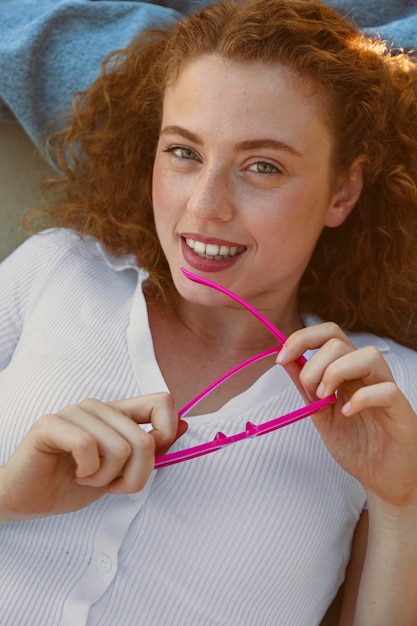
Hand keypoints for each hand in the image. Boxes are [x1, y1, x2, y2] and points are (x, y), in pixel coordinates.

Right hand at [0, 393, 185, 520]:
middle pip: (145, 441)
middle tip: (109, 484)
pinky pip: (88, 447)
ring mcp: (75, 412)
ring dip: (106, 478)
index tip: (147, 462)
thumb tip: (183, 424)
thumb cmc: (74, 484)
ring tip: (87, 478)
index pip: (163, 402)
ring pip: (120, 448)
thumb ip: (150, 449)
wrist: (29, 500)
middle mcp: (99, 407)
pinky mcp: (51, 424)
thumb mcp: (121, 472)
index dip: (166, 435)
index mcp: (118, 413)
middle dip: (133, 478)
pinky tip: (75, 474)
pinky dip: (88, 473)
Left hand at [277, 323, 416, 509]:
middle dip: (314, 364)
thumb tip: (285, 359)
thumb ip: (305, 386)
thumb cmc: (356, 444)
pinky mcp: (400, 410)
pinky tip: (347, 412)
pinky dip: (362, 398)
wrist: (381, 478)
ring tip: (327, 398)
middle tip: (311, 393)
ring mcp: (386, 389)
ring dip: (337, 372)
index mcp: (348, 370)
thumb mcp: (320, 413)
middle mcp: (367, 374)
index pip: (329, 334)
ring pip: (369, 355)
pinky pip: (386, 390)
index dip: (302, 338)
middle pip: (341, 341)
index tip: (281, 358)